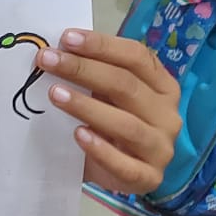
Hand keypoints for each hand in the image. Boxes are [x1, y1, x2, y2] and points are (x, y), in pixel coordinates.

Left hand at [38, 29, 180, 194]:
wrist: (115, 170)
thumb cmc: (109, 120)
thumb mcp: (104, 92)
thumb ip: (92, 71)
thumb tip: (56, 49)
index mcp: (162, 85)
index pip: (136, 57)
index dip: (102, 45)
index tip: (66, 38)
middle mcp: (167, 114)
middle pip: (126, 86)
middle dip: (83, 70)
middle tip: (48, 60)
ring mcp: (161, 148)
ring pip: (126, 124)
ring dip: (87, 106)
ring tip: (55, 94)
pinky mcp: (150, 177)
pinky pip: (126, 165)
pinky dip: (101, 150)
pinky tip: (78, 135)